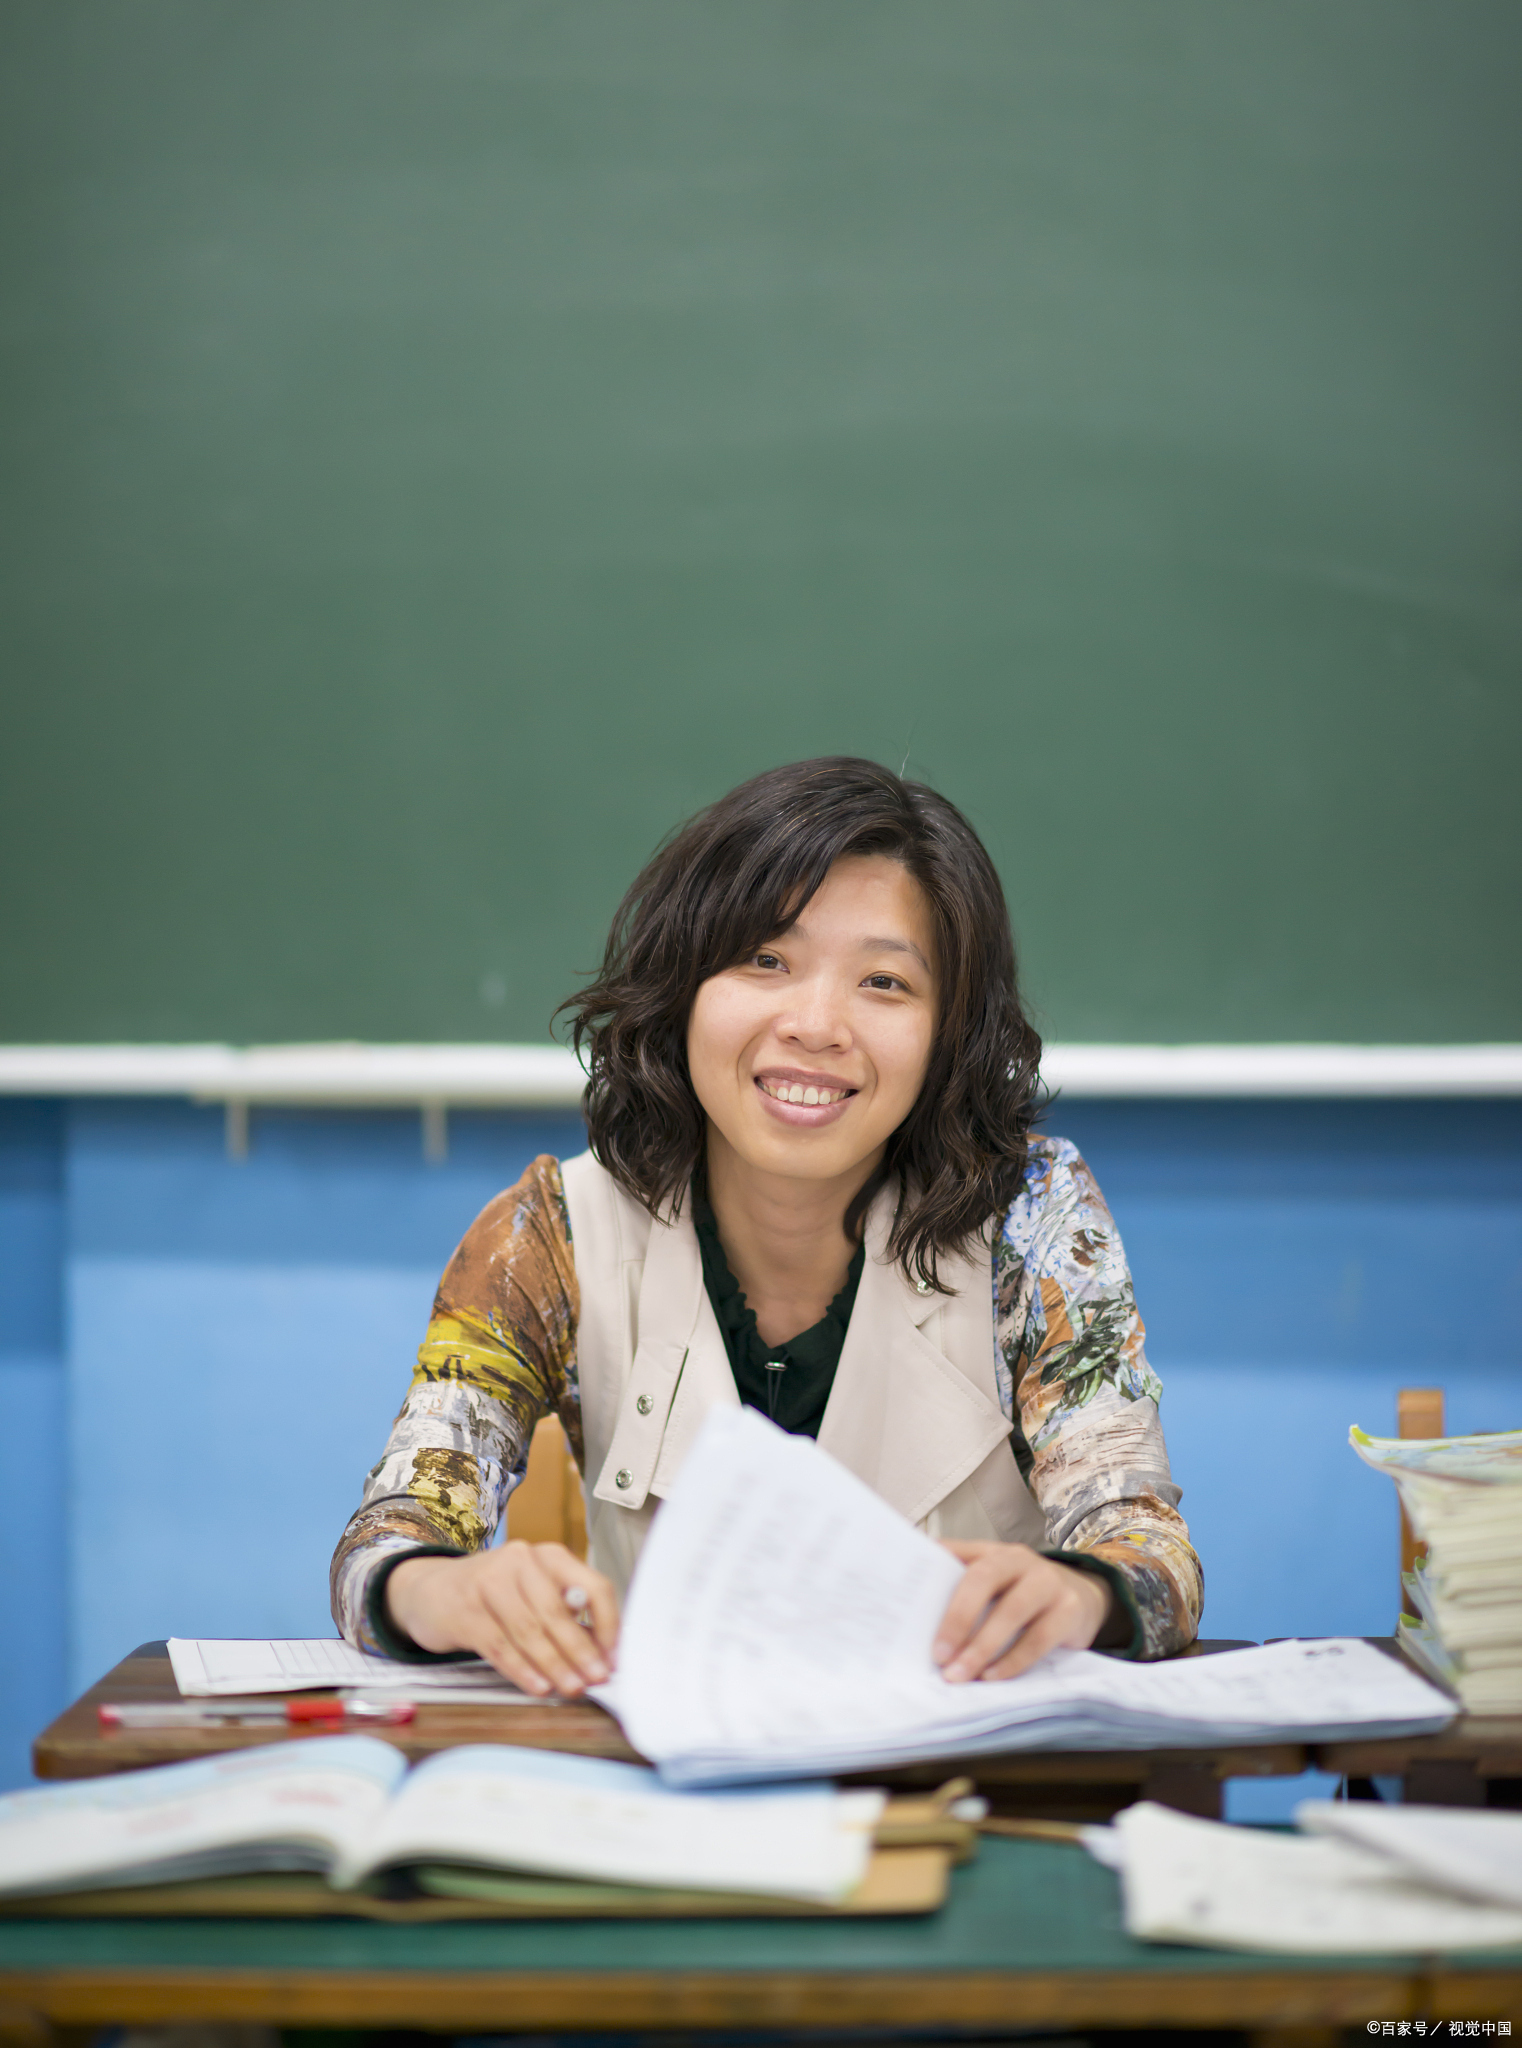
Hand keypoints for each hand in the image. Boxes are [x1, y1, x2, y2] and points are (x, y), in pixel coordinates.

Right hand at [385, 1543, 619, 1697]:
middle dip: (580, 1651)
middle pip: (558, 1611)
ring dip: (554, 1665)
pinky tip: (538, 1687)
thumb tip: (601, 1654)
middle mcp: (521, 1561)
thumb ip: (565, 1616)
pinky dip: (522, 1670)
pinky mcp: (465, 1610)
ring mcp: (489, 1582)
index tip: (613, 1656)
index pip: (592, 1586)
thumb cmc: (494, 1595)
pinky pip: (500, 1646)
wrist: (431, 1590)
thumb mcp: (532, 1593)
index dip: (607, 1623)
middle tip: (596, 1679)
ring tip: (571, 1688)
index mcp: (549, 1556)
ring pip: (529, 1631)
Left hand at [932, 1542, 1112, 1681]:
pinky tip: (992, 1676)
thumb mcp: (998, 1585)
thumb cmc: (1024, 1595)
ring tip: (959, 1674)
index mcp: (992, 1552)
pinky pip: (1038, 1638)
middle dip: (957, 1617)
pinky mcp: (1069, 1610)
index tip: (908, 1600)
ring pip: (1010, 1611)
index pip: (955, 1552)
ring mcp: (1047, 1582)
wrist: (1085, 1598)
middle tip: (938, 1654)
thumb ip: (964, 1592)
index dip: (931, 1569)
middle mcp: (1019, 1560)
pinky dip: (1012, 1660)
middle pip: (982, 1578)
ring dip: (981, 1647)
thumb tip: (919, 1618)